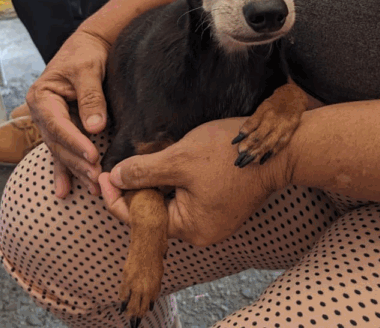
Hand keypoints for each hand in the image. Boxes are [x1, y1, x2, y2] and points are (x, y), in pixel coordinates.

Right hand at [26, 28, 109, 197]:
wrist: (89, 45)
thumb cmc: (87, 53)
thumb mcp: (89, 69)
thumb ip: (91, 97)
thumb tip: (94, 128)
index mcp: (42, 96)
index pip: (57, 125)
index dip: (74, 142)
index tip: (92, 156)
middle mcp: (41, 113)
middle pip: (58, 143)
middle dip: (77, 162)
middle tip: (97, 178)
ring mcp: (50, 123)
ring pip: (61, 151)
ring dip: (76, 170)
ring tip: (92, 187)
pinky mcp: (62, 128)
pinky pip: (62, 152)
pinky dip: (65, 171)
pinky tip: (64, 191)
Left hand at [98, 118, 289, 246]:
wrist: (278, 150)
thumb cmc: (229, 154)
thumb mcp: (179, 159)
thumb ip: (144, 172)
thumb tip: (114, 179)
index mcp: (190, 228)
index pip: (140, 219)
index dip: (117, 198)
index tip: (101, 176)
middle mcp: (202, 231)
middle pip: (155, 212)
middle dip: (136, 188)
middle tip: (118, 165)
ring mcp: (214, 219)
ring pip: (171, 202)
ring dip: (155, 182)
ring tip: (140, 160)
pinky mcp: (222, 205)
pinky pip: (187, 197)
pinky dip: (173, 182)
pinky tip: (165, 162)